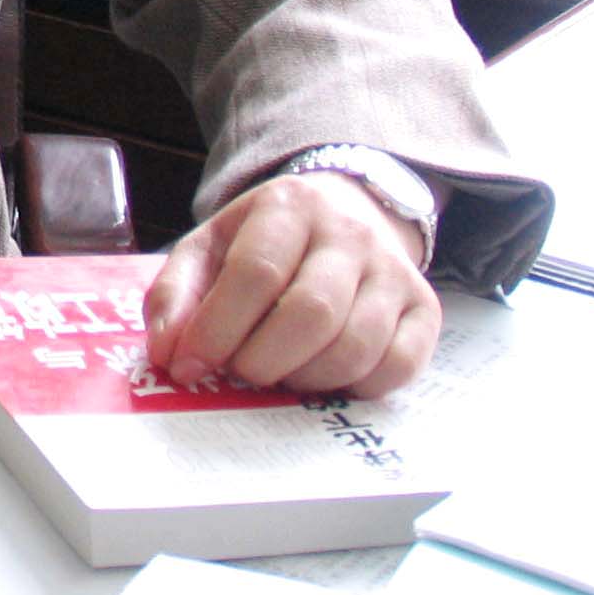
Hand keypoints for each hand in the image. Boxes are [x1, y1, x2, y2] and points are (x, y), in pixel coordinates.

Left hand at [143, 170, 438, 399]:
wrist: (345, 213)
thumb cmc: (265, 243)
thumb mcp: (210, 249)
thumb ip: (177, 294)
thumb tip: (168, 352)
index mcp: (289, 207)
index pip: (256, 273)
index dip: (217, 329)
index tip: (190, 366)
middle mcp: (350, 233)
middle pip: (311, 314)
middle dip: (263, 361)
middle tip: (241, 373)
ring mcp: (394, 271)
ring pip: (355, 346)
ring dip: (306, 379)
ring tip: (281, 372)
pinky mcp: (425, 309)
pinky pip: (398, 366)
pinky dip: (357, 387)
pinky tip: (327, 376)